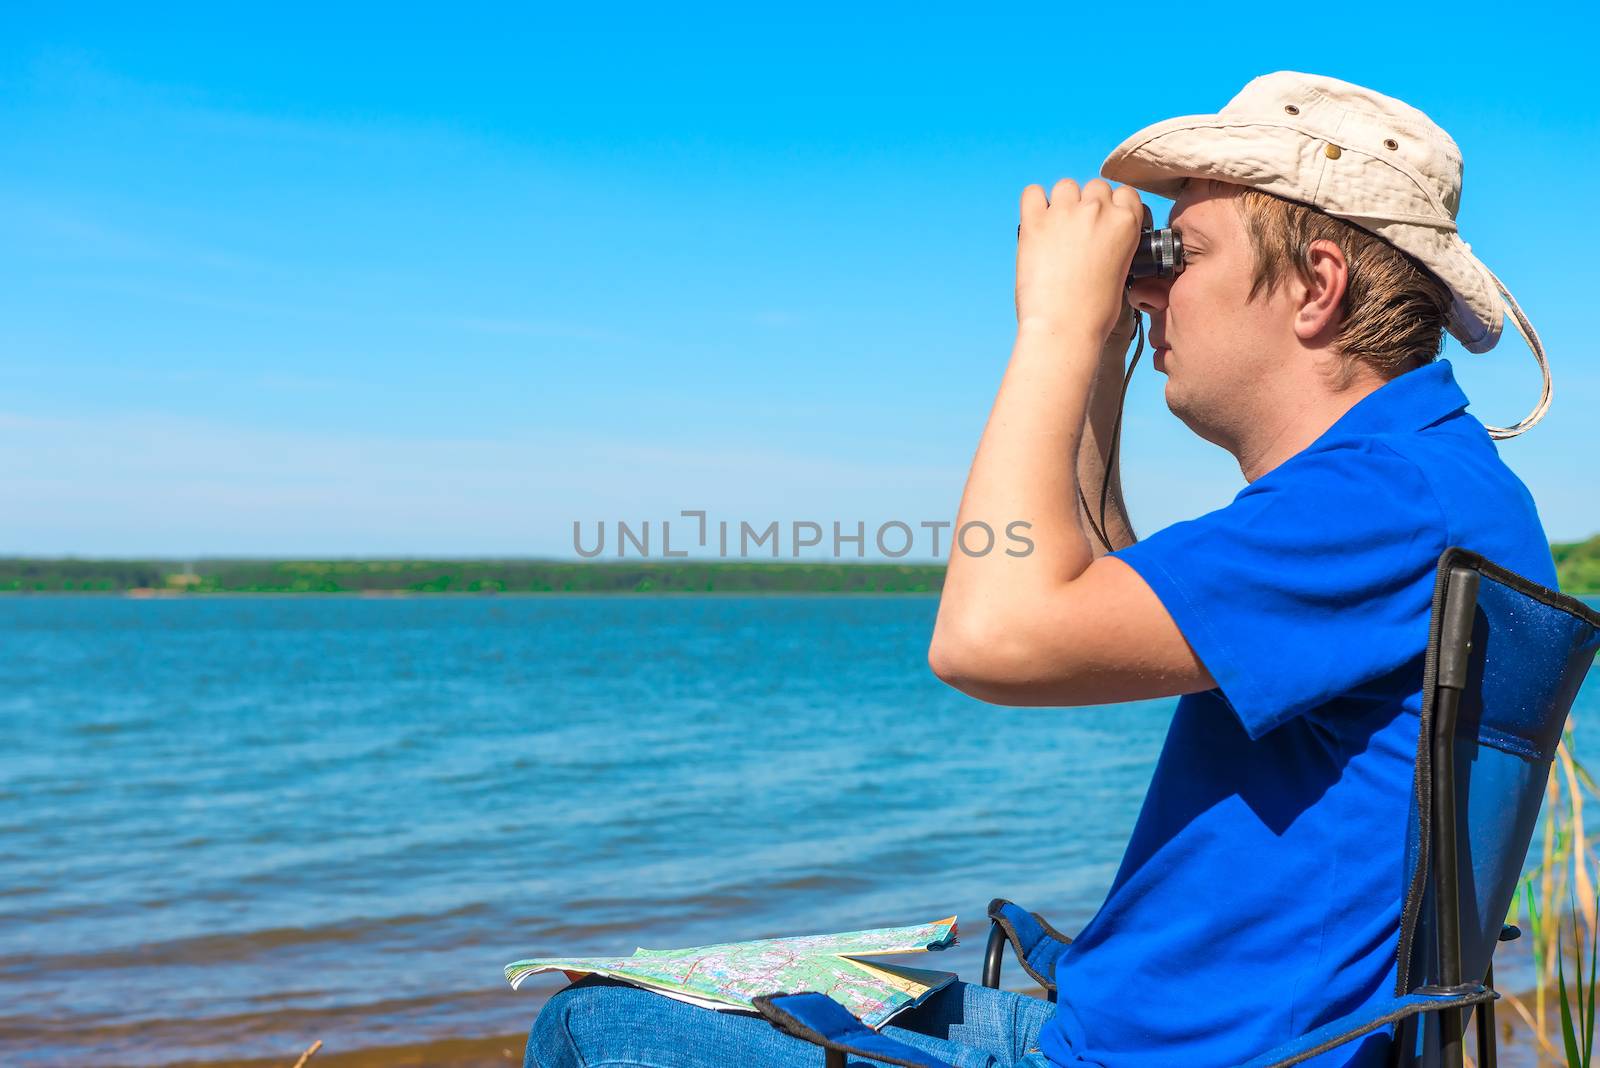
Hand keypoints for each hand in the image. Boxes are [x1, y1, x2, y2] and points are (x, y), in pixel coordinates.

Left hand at [1015, 179, 1143, 341]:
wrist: (1064, 327)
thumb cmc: (1094, 311)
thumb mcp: (1122, 271)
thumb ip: (1116, 243)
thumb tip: (1100, 239)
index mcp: (1126, 223)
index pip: (1125, 193)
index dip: (1113, 207)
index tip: (1104, 223)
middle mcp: (1098, 210)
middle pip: (1095, 186)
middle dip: (1088, 204)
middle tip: (1078, 232)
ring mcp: (1065, 213)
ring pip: (1066, 185)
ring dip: (1062, 201)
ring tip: (1056, 229)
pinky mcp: (1035, 222)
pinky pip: (1032, 192)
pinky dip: (1033, 203)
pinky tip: (1035, 222)